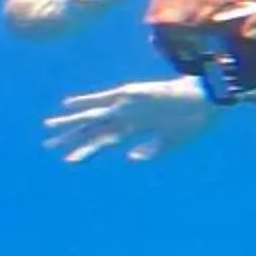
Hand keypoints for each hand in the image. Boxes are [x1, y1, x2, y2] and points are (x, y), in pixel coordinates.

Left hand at [41, 77, 214, 164]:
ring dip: (71, 122)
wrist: (208, 99)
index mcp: (136, 128)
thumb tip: (130, 159)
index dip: (86, 150)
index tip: (68, 160)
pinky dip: (87, 101)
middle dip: (70, 137)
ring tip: (49, 127)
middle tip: (47, 145)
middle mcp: (126, 117)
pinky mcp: (130, 94)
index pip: (104, 141)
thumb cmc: (195, 119)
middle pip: (92, 129)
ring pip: (92, 116)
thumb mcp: (172, 141)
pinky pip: (103, 99)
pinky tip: (68, 104)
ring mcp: (126, 106)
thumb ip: (152, 150)